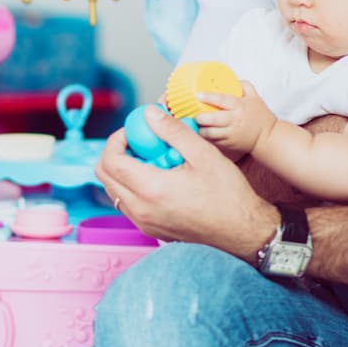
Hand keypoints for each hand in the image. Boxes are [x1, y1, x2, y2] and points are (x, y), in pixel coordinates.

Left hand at [97, 106, 276, 255]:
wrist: (243, 232)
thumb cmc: (228, 196)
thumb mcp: (203, 154)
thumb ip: (172, 131)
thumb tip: (149, 114)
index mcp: (151, 190)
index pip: (110, 160)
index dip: (117, 139)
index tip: (134, 131)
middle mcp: (140, 210)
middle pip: (104, 175)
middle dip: (116, 152)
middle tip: (140, 142)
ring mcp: (143, 222)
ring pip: (113, 190)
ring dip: (124, 169)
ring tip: (153, 159)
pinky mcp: (149, 229)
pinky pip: (127, 203)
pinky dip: (133, 186)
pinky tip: (159, 177)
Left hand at [193, 81, 275, 154]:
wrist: (267, 137)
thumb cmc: (260, 115)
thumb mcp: (255, 97)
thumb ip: (243, 85)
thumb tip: (230, 78)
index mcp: (240, 106)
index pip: (222, 100)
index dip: (209, 97)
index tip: (198, 95)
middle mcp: (234, 120)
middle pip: (212, 119)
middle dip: (200, 116)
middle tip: (194, 113)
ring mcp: (230, 133)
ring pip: (210, 132)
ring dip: (199, 128)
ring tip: (195, 123)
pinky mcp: (228, 144)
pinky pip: (212, 141)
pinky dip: (204, 136)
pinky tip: (200, 131)